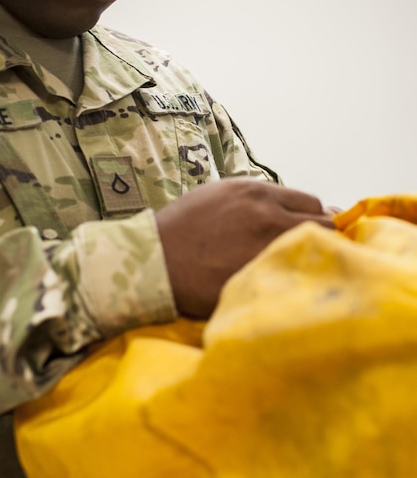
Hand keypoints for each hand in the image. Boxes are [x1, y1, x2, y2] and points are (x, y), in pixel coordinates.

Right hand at [155, 178, 334, 318]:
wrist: (154, 260)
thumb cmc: (182, 229)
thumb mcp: (218, 196)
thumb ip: (255, 199)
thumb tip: (287, 210)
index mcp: (255, 192)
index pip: (310, 202)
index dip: (311, 218)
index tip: (306, 232)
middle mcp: (267, 215)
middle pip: (324, 223)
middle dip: (322, 236)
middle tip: (310, 252)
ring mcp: (267, 247)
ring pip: (320, 250)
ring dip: (316, 258)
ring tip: (301, 269)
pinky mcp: (263, 276)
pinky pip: (301, 276)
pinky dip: (301, 279)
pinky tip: (290, 285)